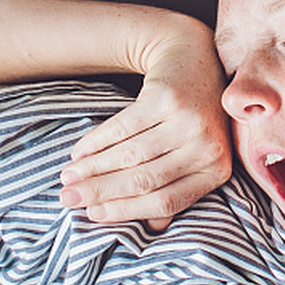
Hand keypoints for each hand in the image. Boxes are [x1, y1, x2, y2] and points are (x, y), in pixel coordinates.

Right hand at [59, 16, 232, 230]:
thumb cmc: (190, 115)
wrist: (192, 57)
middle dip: (100, 192)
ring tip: (68, 177)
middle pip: (145, 179)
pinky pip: (124, 127)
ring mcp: (189, 120)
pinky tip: (79, 151)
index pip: (166, 201)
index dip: (125, 211)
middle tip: (68, 199)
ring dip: (93, 169)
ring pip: (131, 155)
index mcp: (216, 169)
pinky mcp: (168, 98)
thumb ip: (175, 188)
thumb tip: (151, 227)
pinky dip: (97, 141)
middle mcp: (207, 146)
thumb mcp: (194, 154)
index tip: (92, 216)